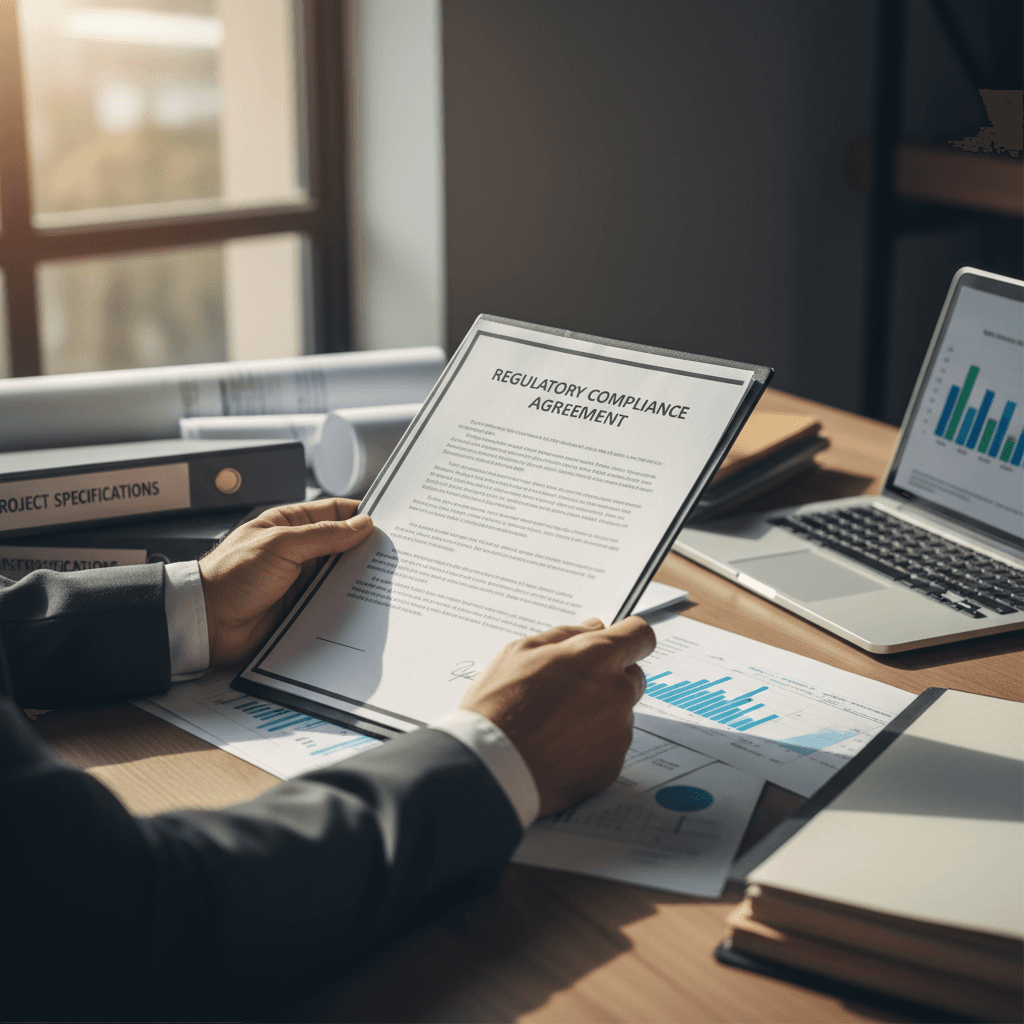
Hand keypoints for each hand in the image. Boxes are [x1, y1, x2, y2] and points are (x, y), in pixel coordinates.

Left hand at [198, 498, 374, 665]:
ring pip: (341, 576)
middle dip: (366, 549)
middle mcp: (298, 551)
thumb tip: (361, 524)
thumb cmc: (231, 575)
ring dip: (359, 578)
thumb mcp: (280, 545)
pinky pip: (332, 602)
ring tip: (386, 579)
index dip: (360, 515)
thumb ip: (323, 535)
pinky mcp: (302, 607)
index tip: (389, 521)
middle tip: (395, 553)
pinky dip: (348, 603)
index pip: (334, 512)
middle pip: (342, 545)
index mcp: (289, 525)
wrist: (207, 622)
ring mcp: (301, 580)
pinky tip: (365, 604)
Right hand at [459, 616, 655, 816]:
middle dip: (610, 676)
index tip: (618, 640)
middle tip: (570, 687)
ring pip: (620, 712)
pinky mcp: (612, 765)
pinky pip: (610, 745)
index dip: (628, 636)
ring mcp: (618, 732)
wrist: (491, 768)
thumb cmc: (498, 706)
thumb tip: (592, 627)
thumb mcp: (520, 652)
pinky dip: (592, 744)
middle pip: (632, 675)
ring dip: (599, 712)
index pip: (640, 635)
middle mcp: (618, 693)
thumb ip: (565, 635)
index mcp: (598, 658)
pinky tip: (559, 746)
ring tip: (556, 722)